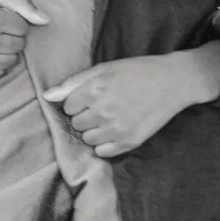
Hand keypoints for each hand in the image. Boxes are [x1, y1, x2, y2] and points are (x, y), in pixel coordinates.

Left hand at [41, 53, 195, 157]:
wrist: (172, 82)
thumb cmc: (137, 71)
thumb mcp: (104, 68)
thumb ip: (73, 83)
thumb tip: (46, 96)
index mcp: (94, 90)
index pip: (68, 107)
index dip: (78, 101)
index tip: (93, 95)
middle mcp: (103, 112)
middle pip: (76, 124)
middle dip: (85, 116)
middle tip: (104, 105)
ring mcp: (116, 129)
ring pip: (87, 139)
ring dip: (94, 130)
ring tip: (111, 117)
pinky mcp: (129, 142)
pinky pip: (102, 152)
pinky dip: (106, 144)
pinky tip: (117, 129)